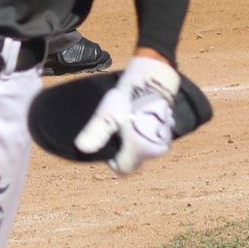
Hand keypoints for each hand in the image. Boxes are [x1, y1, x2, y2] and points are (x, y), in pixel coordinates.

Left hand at [75, 54, 179, 174]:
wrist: (155, 78)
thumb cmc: (131, 97)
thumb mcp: (108, 114)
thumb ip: (96, 133)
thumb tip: (81, 148)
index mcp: (141, 150)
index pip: (122, 169)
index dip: (110, 159)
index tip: (105, 141)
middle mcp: (155, 150)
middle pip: (132, 160)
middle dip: (120, 149)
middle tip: (112, 129)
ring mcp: (163, 140)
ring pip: (141, 149)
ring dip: (131, 141)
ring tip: (122, 121)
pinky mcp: (166, 130)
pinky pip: (149, 139)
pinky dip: (141, 133)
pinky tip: (133, 117)